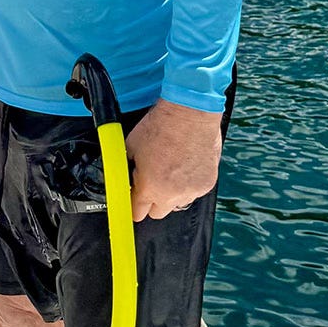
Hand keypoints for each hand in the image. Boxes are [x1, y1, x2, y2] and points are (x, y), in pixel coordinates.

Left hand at [125, 100, 223, 221]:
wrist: (190, 113)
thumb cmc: (162, 125)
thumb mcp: (131, 146)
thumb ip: (125, 168)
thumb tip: (120, 177)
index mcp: (149, 188)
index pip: (136, 213)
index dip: (133, 204)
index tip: (134, 197)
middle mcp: (171, 195)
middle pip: (157, 213)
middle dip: (152, 200)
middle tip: (152, 181)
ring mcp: (191, 191)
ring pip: (177, 203)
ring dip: (172, 193)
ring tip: (171, 169)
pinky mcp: (207, 184)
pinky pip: (194, 192)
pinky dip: (189, 183)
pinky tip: (186, 165)